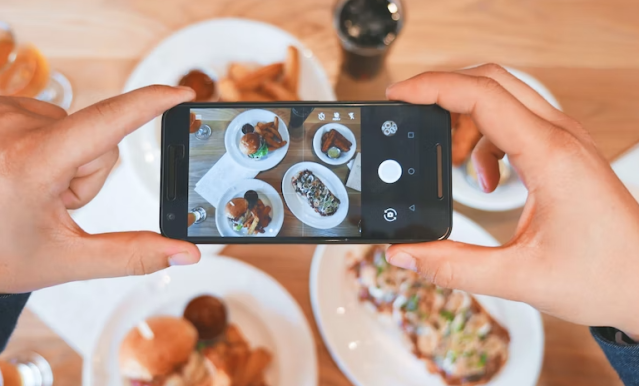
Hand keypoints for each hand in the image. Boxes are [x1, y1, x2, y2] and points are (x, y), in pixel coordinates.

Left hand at [0, 86, 200, 292]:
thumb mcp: (65, 260)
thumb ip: (132, 255)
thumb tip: (184, 253)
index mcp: (31, 163)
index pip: (108, 121)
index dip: (152, 103)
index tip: (183, 92)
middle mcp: (12, 126)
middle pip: (98, 138)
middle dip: (89, 173)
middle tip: (52, 203)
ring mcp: (2, 113)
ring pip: (75, 129)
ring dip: (68, 160)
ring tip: (32, 188)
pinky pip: (49, 120)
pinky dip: (48, 147)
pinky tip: (22, 171)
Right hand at [385, 64, 638, 337]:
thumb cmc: (605, 277)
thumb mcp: (519, 278)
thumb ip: (453, 266)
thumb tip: (404, 254)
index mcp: (549, 156)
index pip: (482, 95)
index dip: (432, 88)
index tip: (399, 95)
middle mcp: (559, 137)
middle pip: (491, 81)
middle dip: (443, 92)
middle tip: (411, 115)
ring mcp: (564, 140)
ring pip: (502, 97)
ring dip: (465, 118)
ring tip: (450, 161)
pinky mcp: (563, 151)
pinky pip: (514, 122)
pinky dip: (485, 140)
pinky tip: (486, 178)